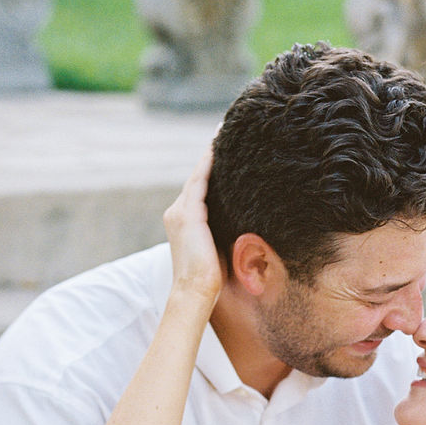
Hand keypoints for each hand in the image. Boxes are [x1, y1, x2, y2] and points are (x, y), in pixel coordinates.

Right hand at [163, 146, 223, 303]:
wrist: (196, 292)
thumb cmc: (210, 280)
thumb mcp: (217, 250)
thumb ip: (224, 233)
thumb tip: (248, 226)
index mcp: (183, 222)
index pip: (198, 189)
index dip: (210, 170)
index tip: (223, 152)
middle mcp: (177, 213)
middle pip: (196, 177)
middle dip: (210, 156)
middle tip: (224, 133)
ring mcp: (180, 212)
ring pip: (197, 175)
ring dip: (210, 154)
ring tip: (223, 133)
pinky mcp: (189, 214)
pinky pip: (200, 181)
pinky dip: (209, 163)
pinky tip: (219, 148)